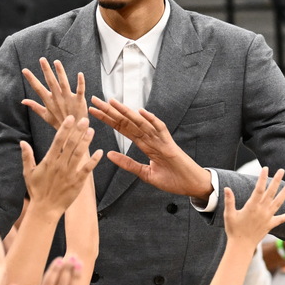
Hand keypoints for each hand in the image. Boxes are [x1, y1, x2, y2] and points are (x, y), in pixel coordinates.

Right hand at [20, 116, 101, 216]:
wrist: (45, 209)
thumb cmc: (36, 190)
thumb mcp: (28, 172)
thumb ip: (26, 156)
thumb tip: (22, 142)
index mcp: (49, 161)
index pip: (58, 140)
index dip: (65, 128)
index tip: (71, 118)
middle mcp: (60, 165)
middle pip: (70, 144)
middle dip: (78, 131)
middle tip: (85, 119)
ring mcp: (69, 173)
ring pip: (79, 154)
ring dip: (86, 142)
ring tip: (92, 130)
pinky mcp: (77, 182)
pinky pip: (86, 169)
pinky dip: (93, 161)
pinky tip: (100, 152)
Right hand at [22, 59, 87, 127]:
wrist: (73, 132)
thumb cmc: (59, 123)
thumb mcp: (45, 115)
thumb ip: (35, 107)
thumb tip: (23, 101)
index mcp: (49, 101)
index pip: (38, 88)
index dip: (31, 79)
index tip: (25, 70)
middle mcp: (57, 98)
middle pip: (51, 82)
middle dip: (46, 70)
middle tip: (42, 59)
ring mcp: (68, 99)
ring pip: (64, 83)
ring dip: (60, 72)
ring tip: (57, 62)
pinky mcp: (79, 101)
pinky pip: (80, 90)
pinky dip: (80, 82)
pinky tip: (80, 74)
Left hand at [89, 96, 212, 199]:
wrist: (191, 185)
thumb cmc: (171, 179)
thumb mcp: (145, 173)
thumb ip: (128, 164)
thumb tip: (109, 154)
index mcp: (144, 144)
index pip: (122, 128)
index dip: (107, 119)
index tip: (93, 111)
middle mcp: (150, 138)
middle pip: (127, 121)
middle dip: (110, 111)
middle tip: (95, 99)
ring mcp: (160, 140)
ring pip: (140, 122)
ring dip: (126, 112)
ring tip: (111, 102)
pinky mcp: (170, 145)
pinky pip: (160, 130)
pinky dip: (152, 120)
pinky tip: (141, 112)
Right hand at [223, 167, 284, 248]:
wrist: (241, 245)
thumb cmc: (233, 229)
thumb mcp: (229, 214)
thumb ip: (229, 201)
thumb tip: (227, 188)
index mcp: (252, 206)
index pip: (258, 189)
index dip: (262, 178)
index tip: (265, 169)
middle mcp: (262, 210)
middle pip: (271, 192)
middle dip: (276, 180)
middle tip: (282, 170)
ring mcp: (268, 217)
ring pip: (279, 202)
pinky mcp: (271, 224)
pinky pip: (282, 219)